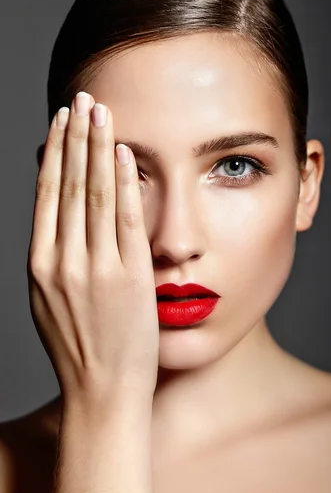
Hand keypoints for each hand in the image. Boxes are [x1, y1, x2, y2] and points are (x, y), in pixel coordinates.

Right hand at [26, 92, 158, 405]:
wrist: (101, 394)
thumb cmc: (81, 348)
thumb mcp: (51, 300)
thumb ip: (55, 257)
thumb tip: (62, 215)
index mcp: (39, 264)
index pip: (47, 193)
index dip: (54, 152)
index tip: (60, 121)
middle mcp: (62, 260)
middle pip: (69, 184)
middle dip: (76, 137)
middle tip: (82, 99)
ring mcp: (94, 268)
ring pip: (95, 194)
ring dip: (98, 148)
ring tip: (101, 113)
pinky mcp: (128, 277)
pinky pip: (126, 219)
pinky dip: (125, 183)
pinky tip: (124, 154)